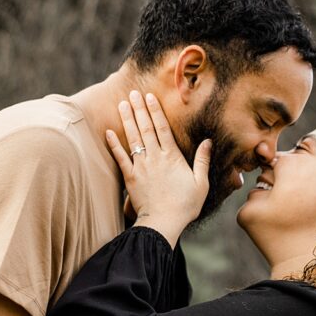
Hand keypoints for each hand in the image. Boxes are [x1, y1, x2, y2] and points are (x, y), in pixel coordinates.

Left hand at [106, 90, 210, 246]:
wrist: (163, 222)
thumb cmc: (185, 204)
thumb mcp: (201, 183)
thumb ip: (202, 161)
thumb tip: (207, 141)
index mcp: (172, 157)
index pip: (162, 128)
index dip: (155, 111)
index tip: (149, 96)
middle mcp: (155, 157)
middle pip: (146, 128)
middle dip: (139, 109)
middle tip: (132, 93)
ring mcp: (141, 166)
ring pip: (133, 138)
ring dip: (127, 120)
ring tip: (122, 104)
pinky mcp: (130, 177)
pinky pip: (120, 157)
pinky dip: (113, 144)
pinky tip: (108, 132)